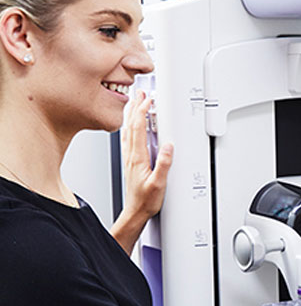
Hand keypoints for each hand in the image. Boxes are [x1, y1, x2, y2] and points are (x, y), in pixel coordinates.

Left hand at [121, 90, 172, 221]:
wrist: (135, 212)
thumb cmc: (146, 201)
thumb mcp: (159, 184)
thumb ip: (163, 164)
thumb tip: (168, 146)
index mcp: (138, 157)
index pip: (138, 128)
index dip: (142, 111)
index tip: (148, 99)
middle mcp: (131, 155)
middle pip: (131, 124)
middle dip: (135, 106)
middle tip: (140, 92)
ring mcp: (130, 158)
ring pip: (128, 129)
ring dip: (131, 113)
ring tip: (134, 102)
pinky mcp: (131, 162)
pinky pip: (128, 138)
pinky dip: (130, 126)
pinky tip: (131, 125)